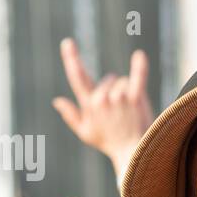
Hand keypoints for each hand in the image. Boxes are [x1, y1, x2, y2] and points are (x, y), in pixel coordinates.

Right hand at [52, 38, 152, 172]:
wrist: (133, 153)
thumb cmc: (109, 143)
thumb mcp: (86, 133)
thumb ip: (71, 116)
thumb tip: (57, 101)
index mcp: (89, 104)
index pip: (78, 77)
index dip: (72, 58)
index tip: (68, 42)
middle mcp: (102, 99)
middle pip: (109, 79)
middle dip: (113, 89)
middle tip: (120, 112)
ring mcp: (119, 98)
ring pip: (123, 81)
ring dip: (127, 92)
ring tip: (130, 113)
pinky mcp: (136, 99)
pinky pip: (138, 77)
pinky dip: (139, 66)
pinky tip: (139, 55)